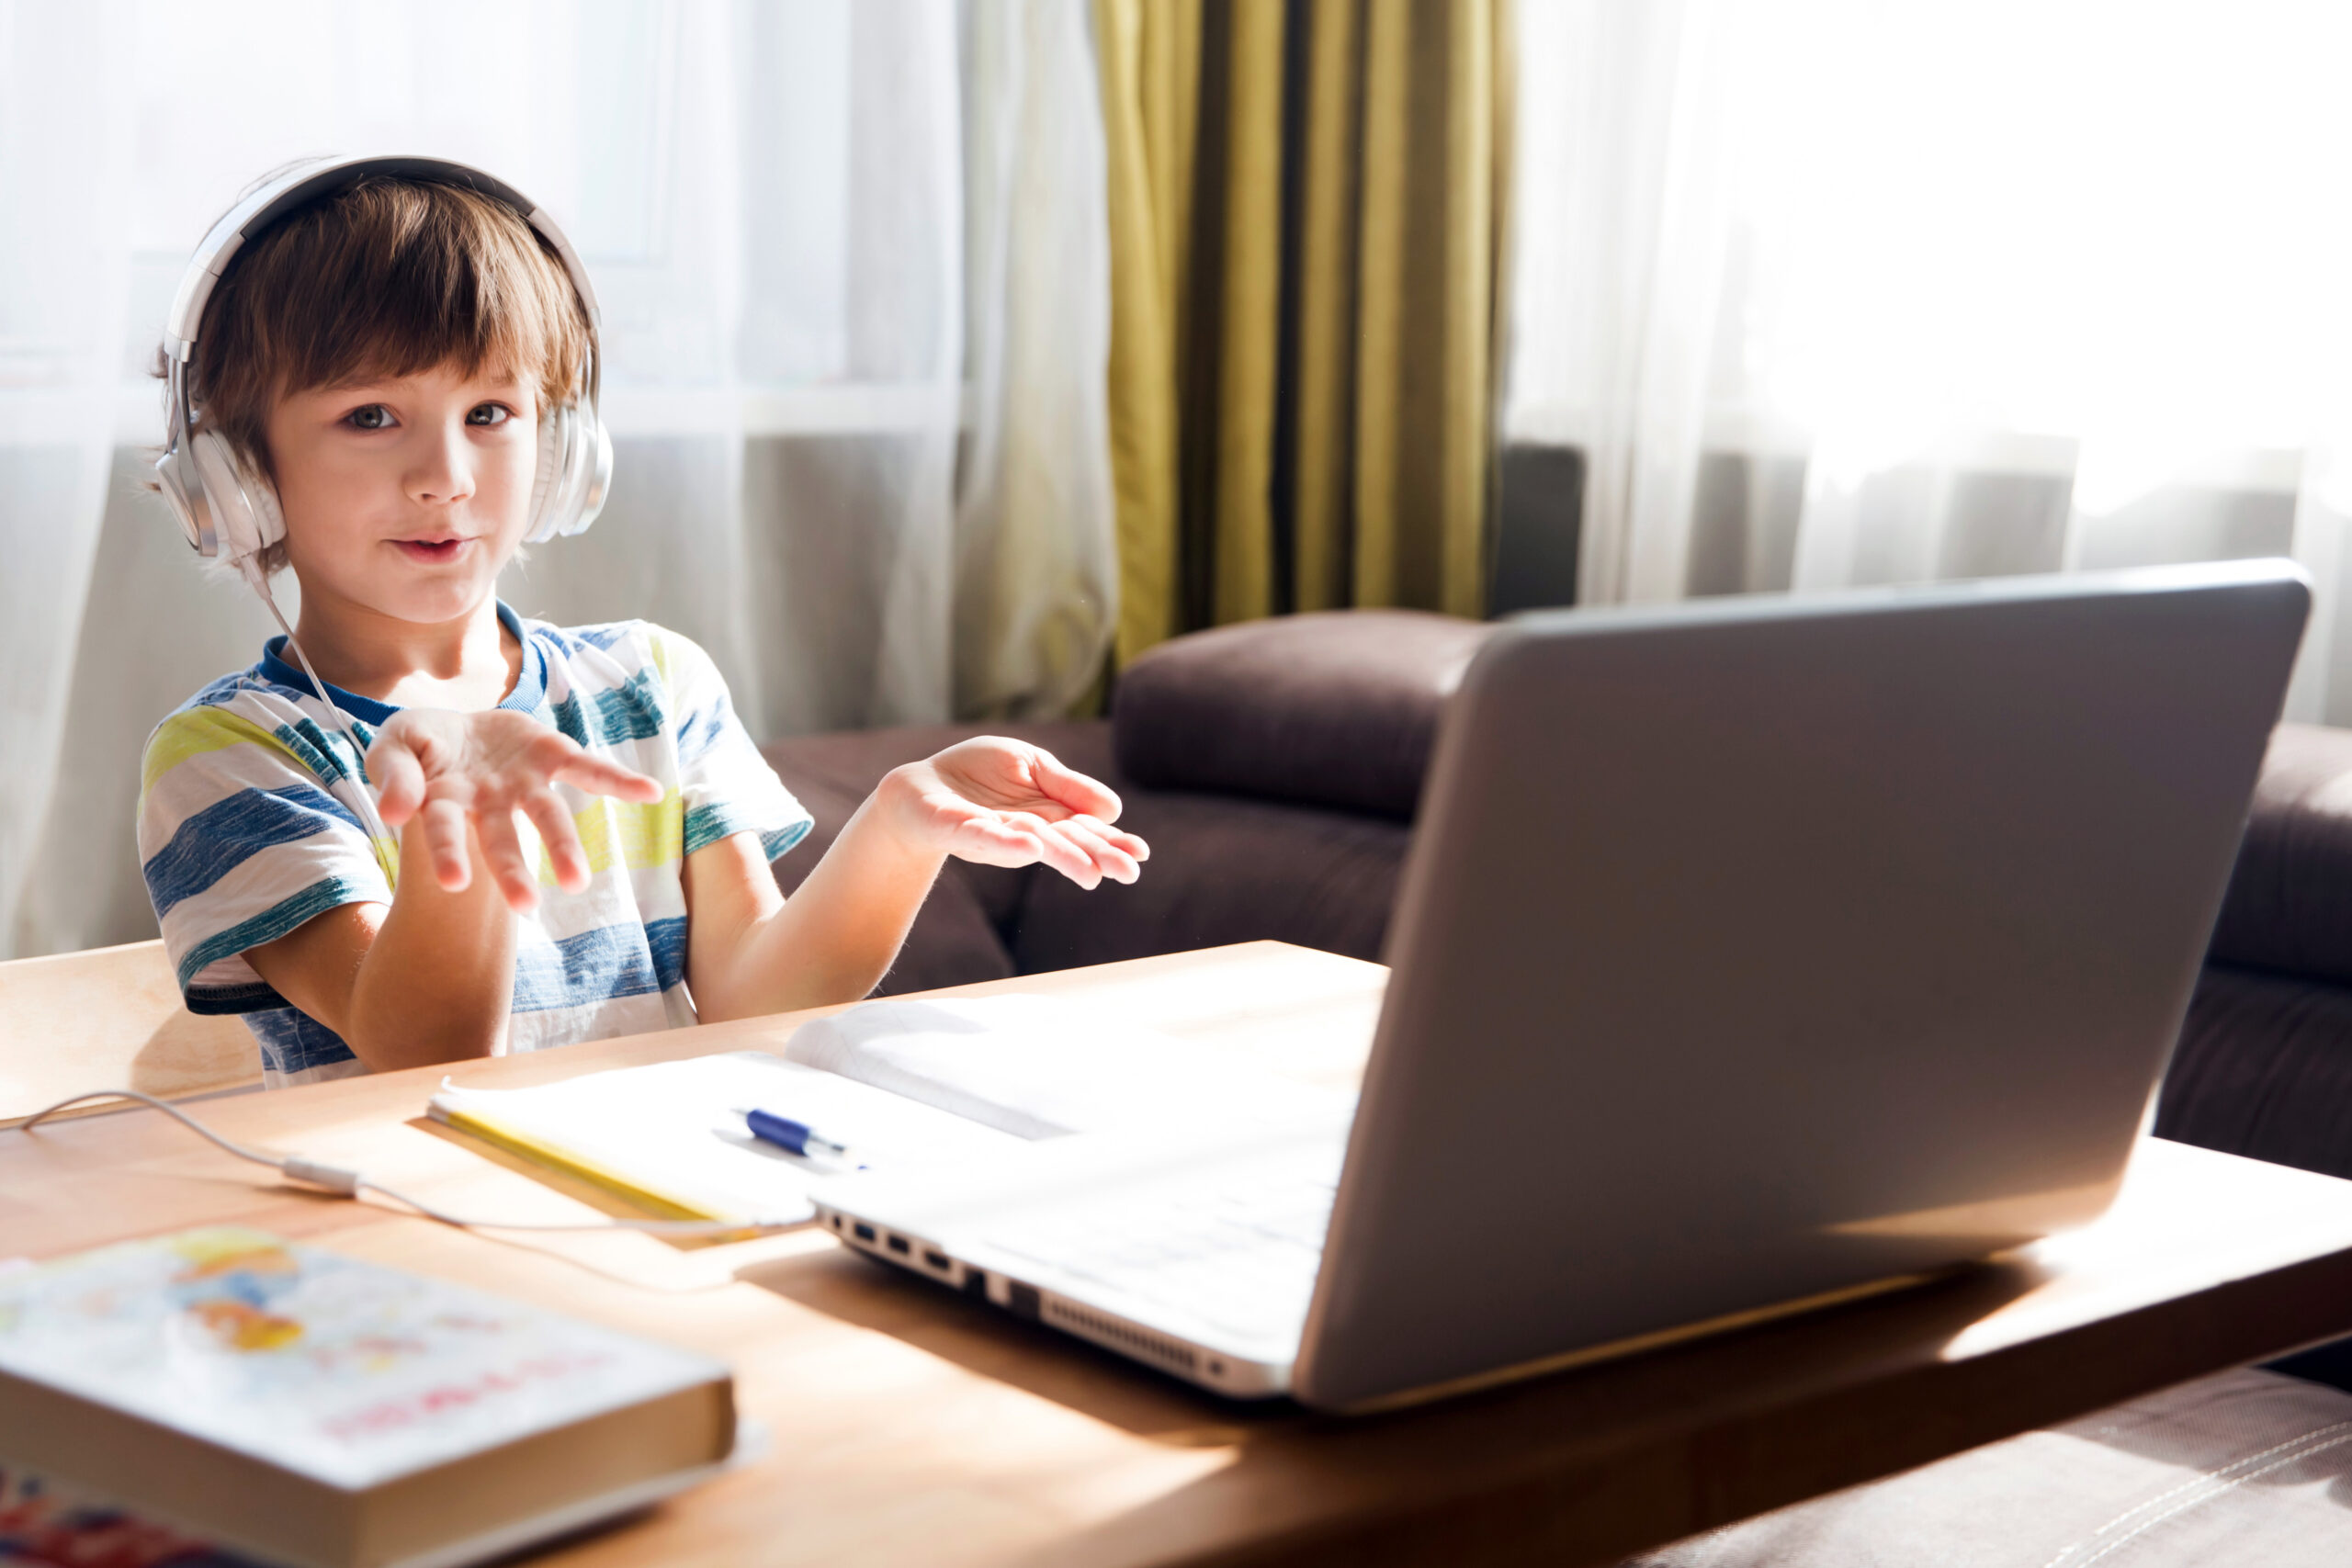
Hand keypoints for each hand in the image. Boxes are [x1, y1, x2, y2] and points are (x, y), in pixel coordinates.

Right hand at [366, 709, 663, 911]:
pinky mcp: (552, 755)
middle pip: (500, 839)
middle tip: (527, 907)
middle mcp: (489, 802)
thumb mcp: (395, 745)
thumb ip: (394, 773)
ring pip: (547, 815)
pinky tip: (652, 793)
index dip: (447, 851)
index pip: (442, 829)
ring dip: (562, 846)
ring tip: (577, 882)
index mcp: (443, 802)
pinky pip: (589, 769)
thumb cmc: (419, 747)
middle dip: (510, 871)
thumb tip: (395, 811)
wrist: (456, 724)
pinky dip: (620, 781)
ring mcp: (524, 784)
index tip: (455, 883)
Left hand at [881, 738, 1149, 888]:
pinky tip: (1032, 846)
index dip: (1112, 841)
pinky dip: (1007, 842)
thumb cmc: (979, 776)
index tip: (1139, 854)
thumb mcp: (1032, 766)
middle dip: (1097, 856)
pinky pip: (984, 836)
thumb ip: (1068, 785)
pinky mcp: (959, 830)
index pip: (1086, 830)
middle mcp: (1027, 831)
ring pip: (1034, 846)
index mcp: (1049, 816)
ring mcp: (995, 834)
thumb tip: (1113, 810)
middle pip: (1068, 844)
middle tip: (1128, 872)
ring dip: (1064, 858)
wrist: (922, 784)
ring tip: (1092, 873)